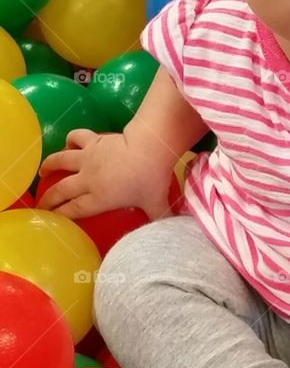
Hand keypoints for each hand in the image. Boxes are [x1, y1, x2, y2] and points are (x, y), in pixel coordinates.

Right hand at [38, 127, 175, 221]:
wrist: (148, 147)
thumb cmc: (151, 179)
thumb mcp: (157, 204)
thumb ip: (160, 218)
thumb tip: (170, 230)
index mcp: (99, 198)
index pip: (74, 210)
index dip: (60, 215)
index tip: (51, 219)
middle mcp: (88, 179)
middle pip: (61, 190)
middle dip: (48, 198)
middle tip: (41, 202)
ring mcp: (88, 158)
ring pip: (60, 161)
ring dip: (49, 165)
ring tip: (43, 171)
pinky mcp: (93, 140)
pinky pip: (76, 137)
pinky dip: (70, 139)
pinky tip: (69, 143)